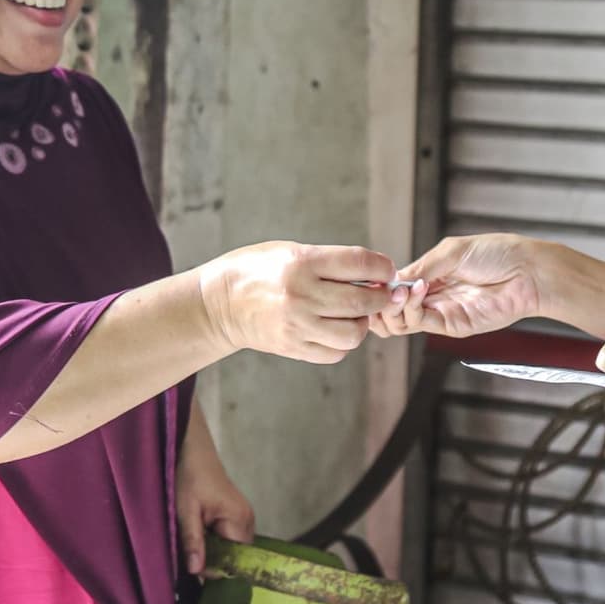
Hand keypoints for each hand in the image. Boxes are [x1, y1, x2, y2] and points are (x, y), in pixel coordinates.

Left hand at [177, 434, 253, 576]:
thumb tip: (197, 571)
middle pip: (234, 556)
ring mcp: (244, 517)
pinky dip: (213, 540)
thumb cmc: (189, 477)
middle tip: (189, 550)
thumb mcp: (186, 511)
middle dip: (212, 559)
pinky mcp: (237, 515)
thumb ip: (193, 541)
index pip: (233, 560)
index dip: (213, 567)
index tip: (191, 563)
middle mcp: (248, 520)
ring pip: (230, 548)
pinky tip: (199, 532)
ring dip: (212, 550)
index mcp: (239, 520)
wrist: (192, 451)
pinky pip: (228, 538)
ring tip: (193, 538)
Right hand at [197, 242, 397, 363]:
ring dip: (362, 323)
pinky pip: (335, 353)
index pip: (359, 263)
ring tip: (355, 314)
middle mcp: (300, 294)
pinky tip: (336, 329)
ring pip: (353, 333)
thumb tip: (374, 275)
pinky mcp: (292, 347)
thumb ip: (330, 262)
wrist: (217, 303)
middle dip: (381, 297)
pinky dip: (343, 343)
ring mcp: (296, 325)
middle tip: (383, 294)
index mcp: (301, 262)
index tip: (386, 271)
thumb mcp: (289, 250)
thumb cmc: (255, 270)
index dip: (382, 267)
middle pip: (362, 301)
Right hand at [370, 233, 545, 339]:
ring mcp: (443, 312)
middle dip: (381, 302)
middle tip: (384, 290)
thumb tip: (392, 280)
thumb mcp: (451, 251)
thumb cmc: (498, 254)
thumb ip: (421, 267)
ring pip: (402, 321)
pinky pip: (422, 324)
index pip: (395, 287)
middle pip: (393, 309)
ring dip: (394, 307)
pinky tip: (419, 292)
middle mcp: (434, 296)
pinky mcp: (453, 326)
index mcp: (432, 275)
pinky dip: (412, 310)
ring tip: (403, 291)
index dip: (382, 286)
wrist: (528, 272)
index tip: (375, 279)